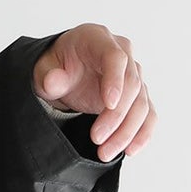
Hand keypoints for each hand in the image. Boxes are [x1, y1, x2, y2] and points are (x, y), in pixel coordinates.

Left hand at [32, 23, 155, 161]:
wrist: (63, 72)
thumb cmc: (54, 65)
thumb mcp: (43, 68)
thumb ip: (48, 75)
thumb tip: (53, 81)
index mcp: (97, 38)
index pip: (115, 57)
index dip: (115, 81)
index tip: (108, 105)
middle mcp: (122, 52)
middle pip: (132, 85)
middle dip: (116, 116)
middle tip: (96, 139)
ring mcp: (133, 74)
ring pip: (141, 104)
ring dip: (127, 131)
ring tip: (105, 153)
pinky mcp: (137, 95)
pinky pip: (147, 115)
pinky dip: (141, 133)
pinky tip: (130, 150)